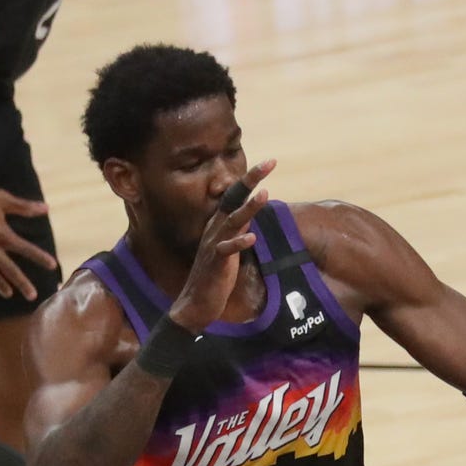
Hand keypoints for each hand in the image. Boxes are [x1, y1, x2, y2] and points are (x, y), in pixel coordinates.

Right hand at [0, 174, 57, 301]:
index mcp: (2, 234)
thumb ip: (25, 207)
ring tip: (8, 294)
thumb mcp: (3, 199)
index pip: (26, 249)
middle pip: (8, 269)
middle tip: (32, 296)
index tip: (53, 266)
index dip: (40, 257)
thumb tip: (46, 208)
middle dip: (22, 283)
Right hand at [167, 159, 276, 334]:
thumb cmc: (214, 276)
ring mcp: (215, 244)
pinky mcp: (216, 262)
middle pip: (234, 198)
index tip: (270, 162)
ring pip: (233, 221)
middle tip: (269, 162)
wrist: (196, 303)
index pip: (235, 195)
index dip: (251, 178)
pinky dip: (238, 243)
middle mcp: (216, 229)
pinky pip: (227, 250)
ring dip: (248, 208)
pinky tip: (252, 238)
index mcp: (219, 224)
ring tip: (264, 195)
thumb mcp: (229, 246)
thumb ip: (238, 228)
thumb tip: (251, 212)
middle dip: (250, 180)